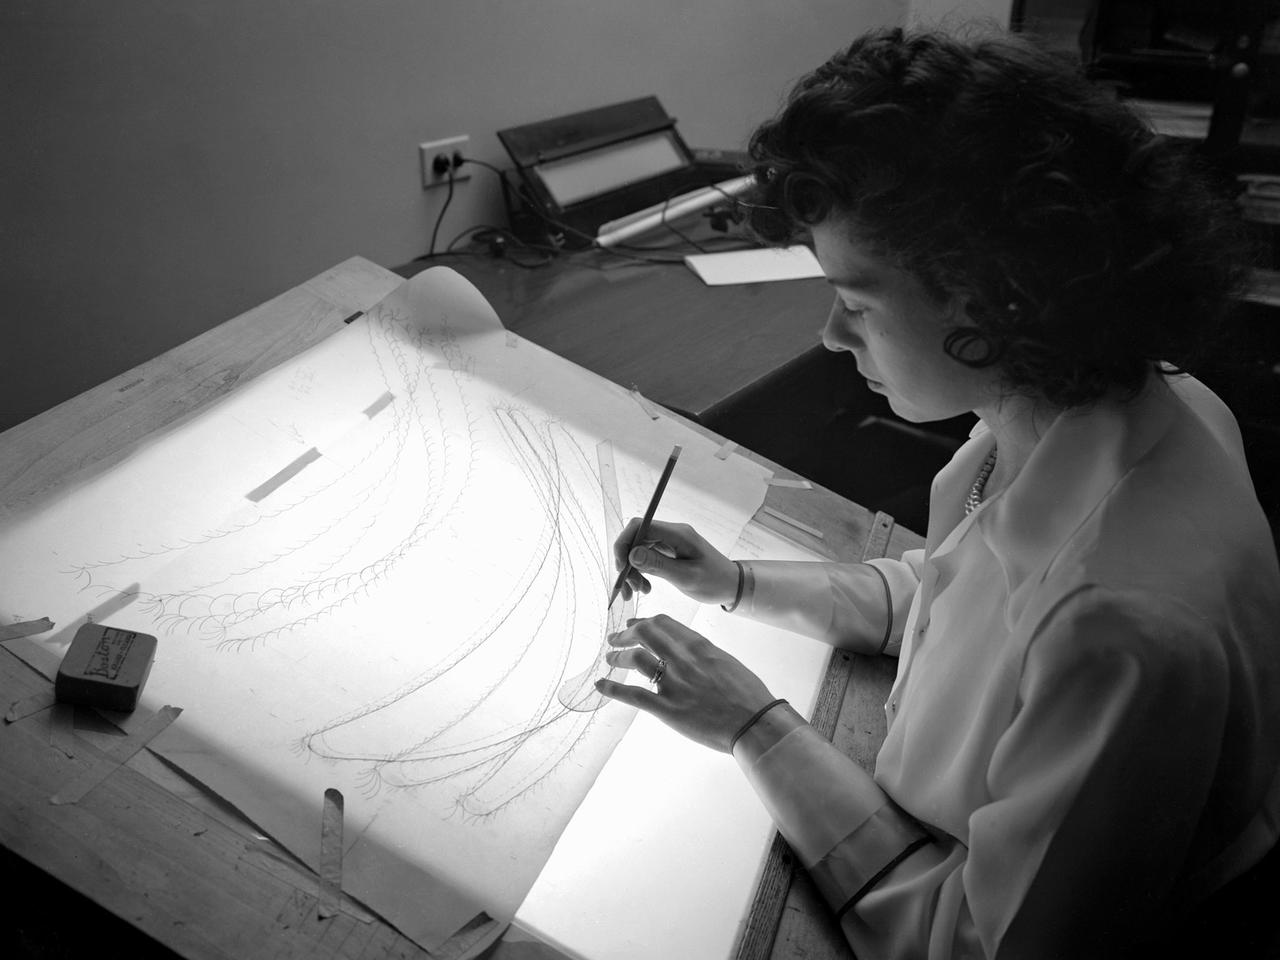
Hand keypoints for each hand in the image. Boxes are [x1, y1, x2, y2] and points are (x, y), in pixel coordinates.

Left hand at [594, 614, 775, 752]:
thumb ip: (704, 655)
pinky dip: (613, 689)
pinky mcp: (667, 709)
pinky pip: (634, 695)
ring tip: (610, 659)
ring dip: (618, 658)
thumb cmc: (749, 696)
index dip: (643, 622)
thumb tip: (689, 653)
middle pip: (644, 634)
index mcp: (699, 646)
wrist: (755, 722)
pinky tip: (600, 685)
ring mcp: (674, 684)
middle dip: (626, 634)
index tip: (634, 624)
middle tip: (615, 639)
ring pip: (636, 659)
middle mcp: (683, 659)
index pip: (663, 623)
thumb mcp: (728, 663)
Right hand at [613, 519, 738, 604]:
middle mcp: (671, 534)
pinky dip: (641, 573)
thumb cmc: (715, 582)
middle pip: (636, 539)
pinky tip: (645, 588)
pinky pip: (646, 558)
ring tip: (638, 592)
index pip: (639, 526)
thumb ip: (658, 565)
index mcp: (677, 534)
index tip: (621, 568)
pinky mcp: (669, 553)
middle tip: (628, 589)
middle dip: (626, 563)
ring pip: (638, 550)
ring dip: (633, 571)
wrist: (732, 586)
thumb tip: (631, 554)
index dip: (624, 543)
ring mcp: (669, 543)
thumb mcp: (686, 577)